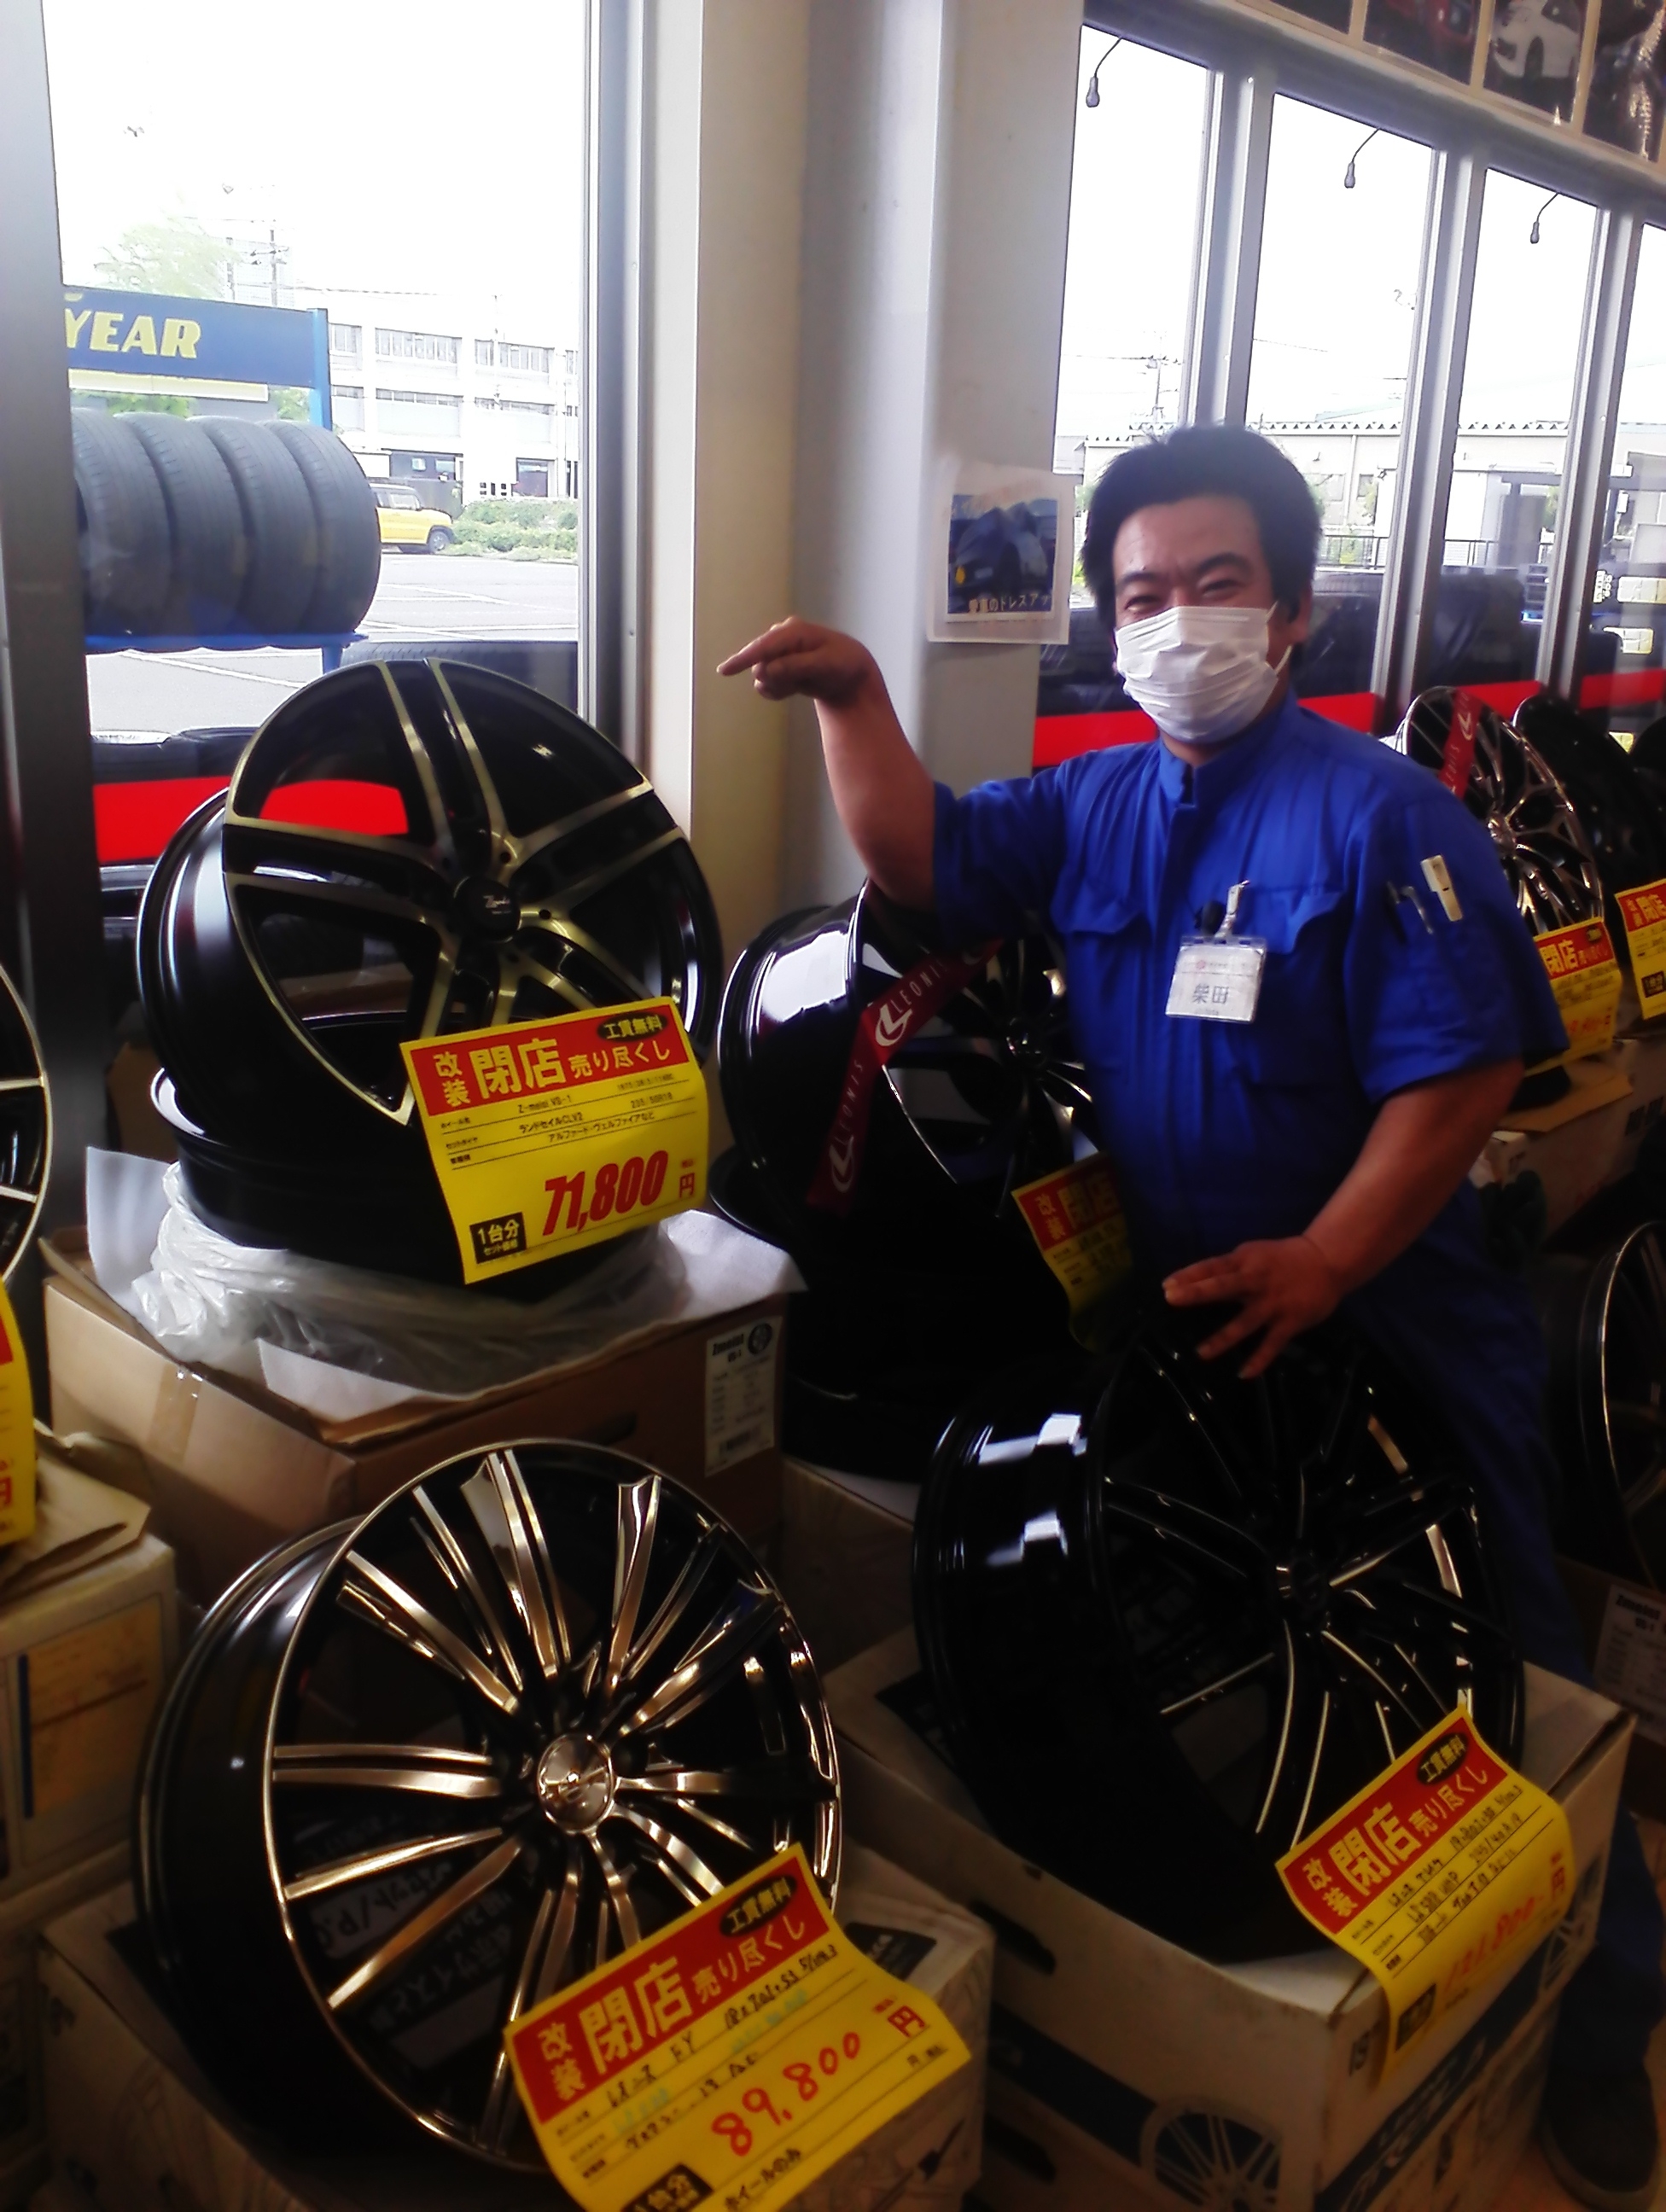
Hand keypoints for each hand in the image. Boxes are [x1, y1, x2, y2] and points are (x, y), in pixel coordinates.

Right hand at [718, 618, 877, 705]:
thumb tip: (767, 670)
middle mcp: (781, 637)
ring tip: (801, 684)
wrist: (851, 674)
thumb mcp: (826, 665)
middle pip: (761, 663)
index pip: (764, 646)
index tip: (723, 671)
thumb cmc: (843, 664)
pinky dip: (778, 690)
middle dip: (775, 679)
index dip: (743, 659)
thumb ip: (796, 667)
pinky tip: (794, 687)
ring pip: (762, 676)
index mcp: (793, 631)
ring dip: (778, 686)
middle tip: (798, 684)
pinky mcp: (778, 664)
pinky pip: (766, 683)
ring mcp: (778, 650)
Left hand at [1161, 1235, 1343, 1378]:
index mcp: (1245, 1262)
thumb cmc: (1282, 1259)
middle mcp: (1256, 1281)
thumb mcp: (1253, 1255)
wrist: (1327, 1261)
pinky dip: (1258, 1360)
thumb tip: (1196, 1282)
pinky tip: (1243, 1374)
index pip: (1212, 1267)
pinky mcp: (1290, 1321)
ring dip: (1222, 1339)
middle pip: (1223, 1286)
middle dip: (1197, 1293)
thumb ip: (1229, 1269)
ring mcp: (1273, 1303)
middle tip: (1172, 1300)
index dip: (1189, 1275)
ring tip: (1201, 1353)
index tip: (1166, 1286)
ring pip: (1244, 1322)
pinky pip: (1271, 1344)